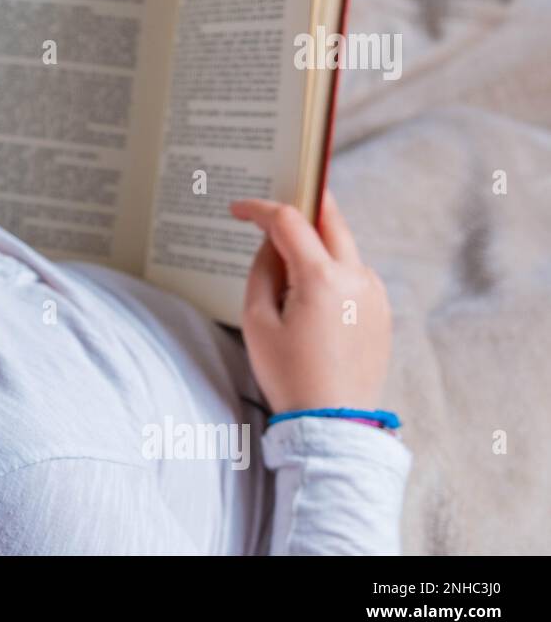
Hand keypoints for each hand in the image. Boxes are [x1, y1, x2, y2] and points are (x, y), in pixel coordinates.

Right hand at [230, 192, 391, 413]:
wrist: (332, 421)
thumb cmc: (288, 375)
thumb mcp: (257, 320)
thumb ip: (262, 271)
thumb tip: (270, 245)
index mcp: (321, 277)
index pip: (288, 221)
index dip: (260, 208)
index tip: (238, 208)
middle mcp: (356, 277)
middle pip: (330, 219)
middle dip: (304, 203)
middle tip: (279, 200)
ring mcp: (374, 292)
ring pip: (345, 247)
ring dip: (318, 240)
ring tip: (289, 252)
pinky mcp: (382, 310)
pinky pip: (356, 274)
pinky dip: (334, 268)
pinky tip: (313, 288)